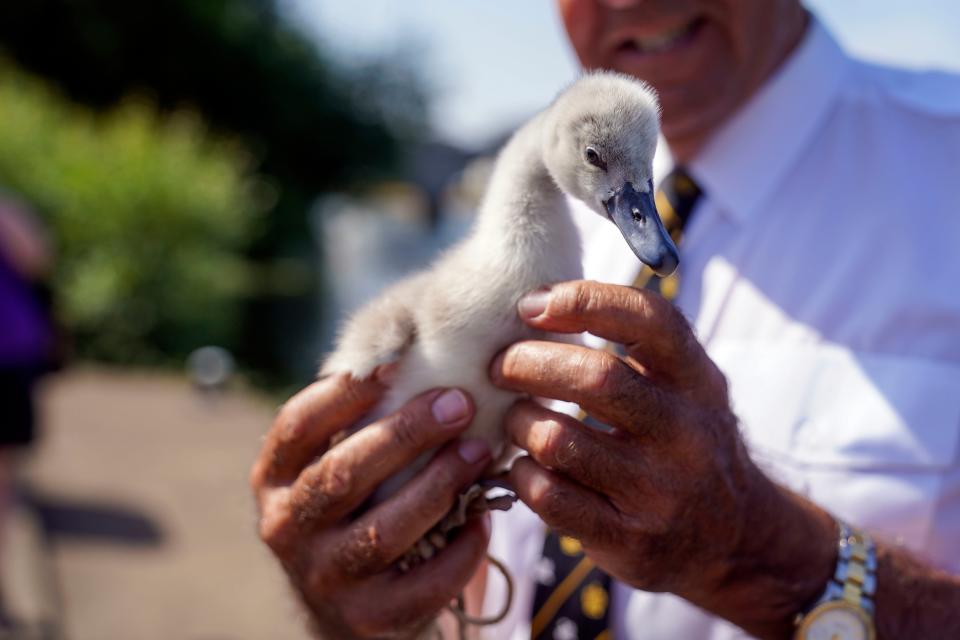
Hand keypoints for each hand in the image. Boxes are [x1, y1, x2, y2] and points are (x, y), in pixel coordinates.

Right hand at [250, 373, 492, 638]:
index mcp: (273, 480)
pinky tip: (482, 517)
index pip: (297, 427)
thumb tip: (405, 340)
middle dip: (405, 434)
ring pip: (383, 531)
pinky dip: (459, 548)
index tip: (397, 363)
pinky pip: (422, 584)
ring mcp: (324, 578)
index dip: (343, 393)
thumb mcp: (338, 462)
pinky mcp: (368, 618)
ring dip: (438, 485)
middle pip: (343, 474)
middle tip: (458, 402)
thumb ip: (358, 417)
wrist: (352, 608)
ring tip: (479, 451)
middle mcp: (288, 528)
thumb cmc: (355, 507)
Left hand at [491, 280, 835, 636]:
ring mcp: (659, 490)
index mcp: (697, 379)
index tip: (531, 305)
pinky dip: (522, 474)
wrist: (734, 537)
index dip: (583, 301)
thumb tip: (537, 304)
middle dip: (528, 363)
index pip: (649, 318)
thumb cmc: (685, 439)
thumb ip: (636, 343)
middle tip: (500, 366)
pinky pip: (550, 497)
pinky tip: (524, 465)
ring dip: (518, 421)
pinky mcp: (630, 539)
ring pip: (559, 440)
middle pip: (595, 378)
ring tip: (514, 417)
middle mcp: (685, 431)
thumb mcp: (687, 385)